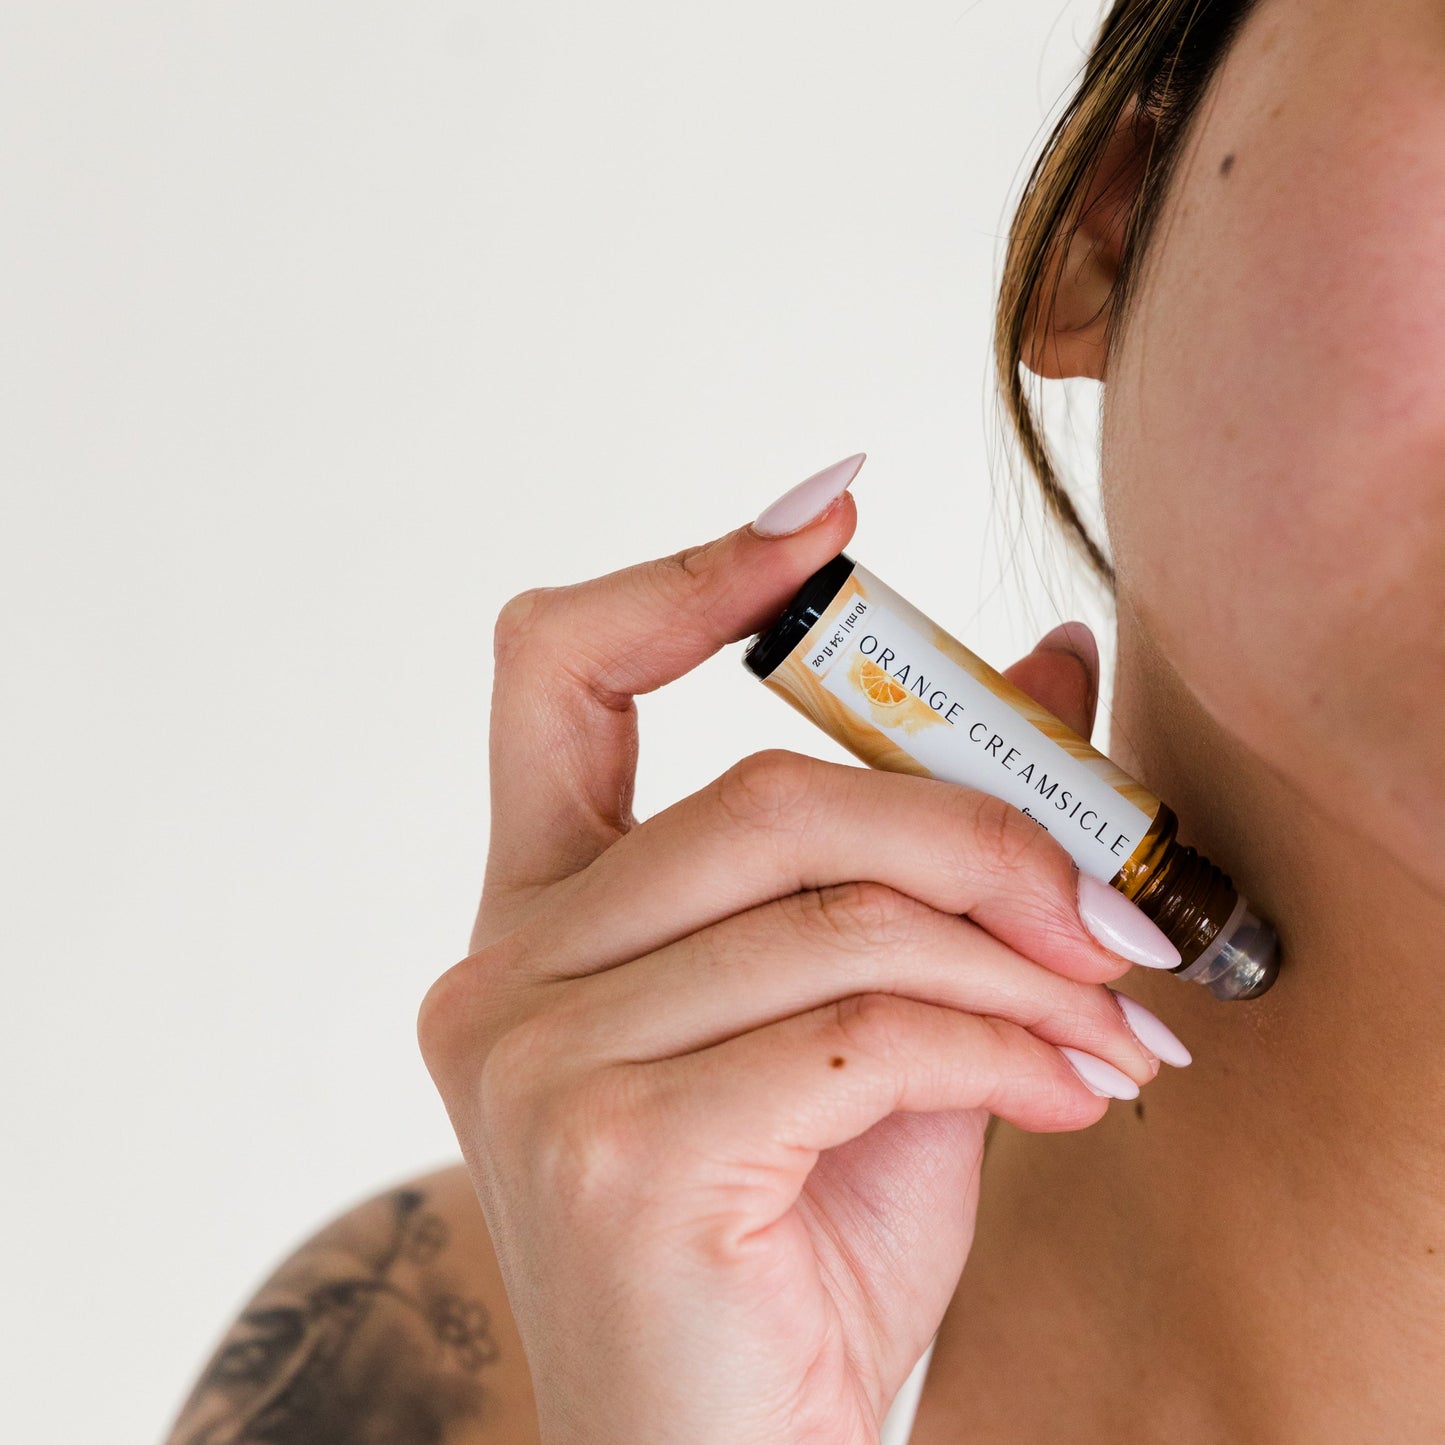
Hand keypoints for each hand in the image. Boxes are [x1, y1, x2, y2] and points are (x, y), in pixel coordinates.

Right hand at [418, 470, 1183, 1444]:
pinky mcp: (614, 1148)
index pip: (553, 676)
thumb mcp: (875, 1014)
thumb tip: (1049, 672)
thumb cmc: (797, 1246)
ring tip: (1112, 1014)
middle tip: (1106, 892)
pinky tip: (1071, 1092)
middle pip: (758, 793)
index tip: (826, 515)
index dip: (685, 578)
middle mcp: (500, 974)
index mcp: (538, 921)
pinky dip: (1000, 1046)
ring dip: (1015, 955)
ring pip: (827, 912)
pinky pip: (858, 1029)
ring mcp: (535, 1061)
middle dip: (968, 821)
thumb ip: (928, 852)